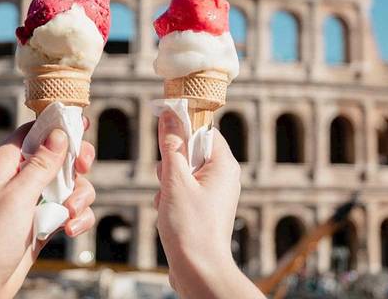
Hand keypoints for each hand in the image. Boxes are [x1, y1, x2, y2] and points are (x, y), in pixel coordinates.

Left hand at [0, 120, 95, 298]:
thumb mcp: (18, 196)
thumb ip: (41, 164)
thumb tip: (59, 133)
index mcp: (8, 163)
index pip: (36, 130)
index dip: (59, 125)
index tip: (82, 125)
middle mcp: (22, 178)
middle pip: (61, 155)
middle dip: (77, 162)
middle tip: (82, 168)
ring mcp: (36, 200)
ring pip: (72, 184)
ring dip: (79, 197)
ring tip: (69, 214)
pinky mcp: (45, 222)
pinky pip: (72, 211)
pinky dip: (77, 219)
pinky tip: (69, 231)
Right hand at [154, 111, 263, 298]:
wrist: (199, 271)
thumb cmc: (191, 228)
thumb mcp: (175, 181)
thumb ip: (171, 146)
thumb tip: (169, 116)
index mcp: (224, 165)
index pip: (204, 130)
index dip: (183, 126)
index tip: (163, 126)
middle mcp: (222, 177)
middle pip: (190, 151)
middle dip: (171, 163)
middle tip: (167, 179)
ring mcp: (213, 194)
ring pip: (181, 173)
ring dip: (167, 184)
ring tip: (169, 203)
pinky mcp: (203, 209)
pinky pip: (182, 192)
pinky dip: (170, 199)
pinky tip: (168, 215)